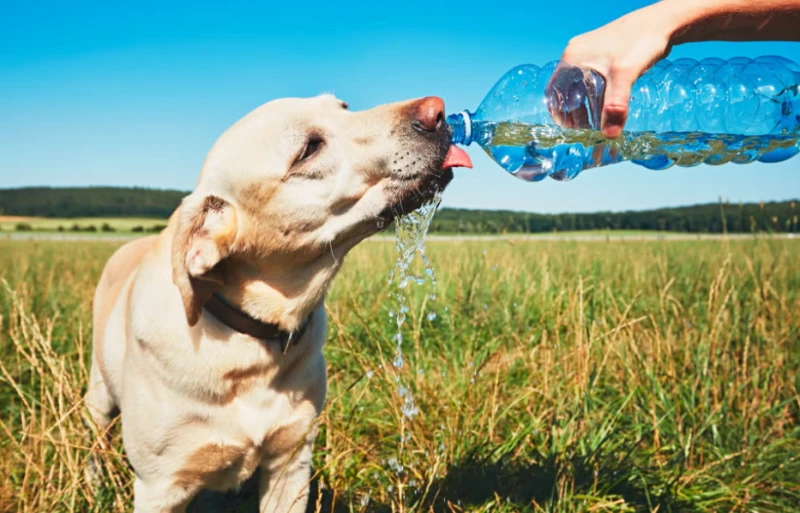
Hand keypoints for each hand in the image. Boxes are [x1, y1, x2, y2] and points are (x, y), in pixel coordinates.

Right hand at [556, 3, 675, 137]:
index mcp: (572, 58)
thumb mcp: (625, 75)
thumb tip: (609, 135)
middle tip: (586, 131)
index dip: (559, 113)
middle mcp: (577, 55)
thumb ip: (616, 105)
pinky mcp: (603, 56)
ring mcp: (589, 54)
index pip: (554, 92)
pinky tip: (608, 107)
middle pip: (567, 91)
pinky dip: (597, 96)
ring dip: (587, 106)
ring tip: (598, 123)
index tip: (570, 131)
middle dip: (574, 113)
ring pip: (581, 87)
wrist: (663, 22)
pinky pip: (593, 81)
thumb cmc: (641, 41)